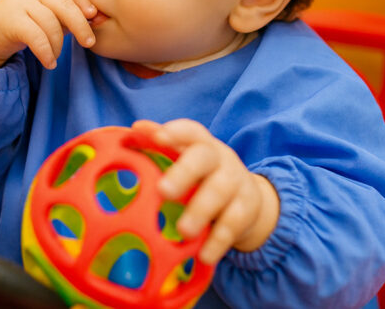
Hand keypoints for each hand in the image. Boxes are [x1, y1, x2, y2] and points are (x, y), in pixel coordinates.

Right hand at [0, 0, 96, 69]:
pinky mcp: (11, 20)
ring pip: (50, 22)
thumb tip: (100, 19)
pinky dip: (46, 52)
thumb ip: (70, 15)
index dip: (83, 0)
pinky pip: (36, 36)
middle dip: (80, 24)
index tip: (94, 16)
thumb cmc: (26, 25)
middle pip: (63, 4)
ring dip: (58, 44)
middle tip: (88, 42)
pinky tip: (50, 63)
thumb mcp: (49, 16)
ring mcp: (19, 1)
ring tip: (57, 56)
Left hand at [132, 119, 279, 265]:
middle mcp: (219, 158)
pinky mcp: (247, 208)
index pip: (189, 131)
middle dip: (184, 173)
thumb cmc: (201, 175)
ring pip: (220, 191)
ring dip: (200, 211)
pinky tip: (203, 255)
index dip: (175, 132)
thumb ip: (161, 145)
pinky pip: (233, 223)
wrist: (247, 197)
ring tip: (183, 231)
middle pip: (203, 158)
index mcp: (200, 143)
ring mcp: (236, 181)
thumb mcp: (185, 158)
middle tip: (163, 191)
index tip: (158, 137)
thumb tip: (136, 129)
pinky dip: (218, 241)